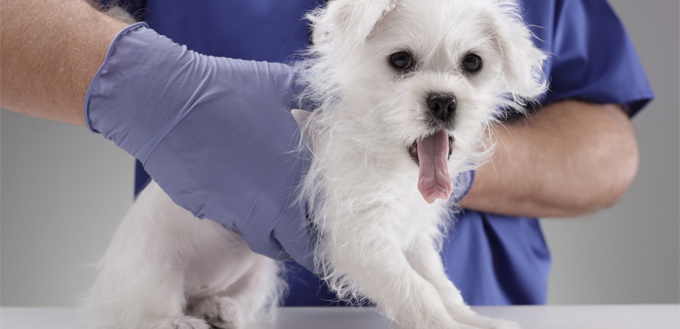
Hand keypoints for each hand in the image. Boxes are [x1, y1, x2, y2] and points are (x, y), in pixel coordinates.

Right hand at [85, 23, 314, 267]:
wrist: (167, 102)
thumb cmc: (227, 89)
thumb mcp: (283, 83)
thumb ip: (317, 96)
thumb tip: (339, 97)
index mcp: (298, 174)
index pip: (326, 222)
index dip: (331, 228)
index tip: (332, 226)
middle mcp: (273, 203)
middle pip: (300, 248)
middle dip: (307, 247)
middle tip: (309, 237)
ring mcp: (240, 213)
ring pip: (267, 244)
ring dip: (277, 238)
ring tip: (279, 224)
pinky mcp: (211, 213)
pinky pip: (236, 228)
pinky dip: (244, 222)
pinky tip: (242, 202)